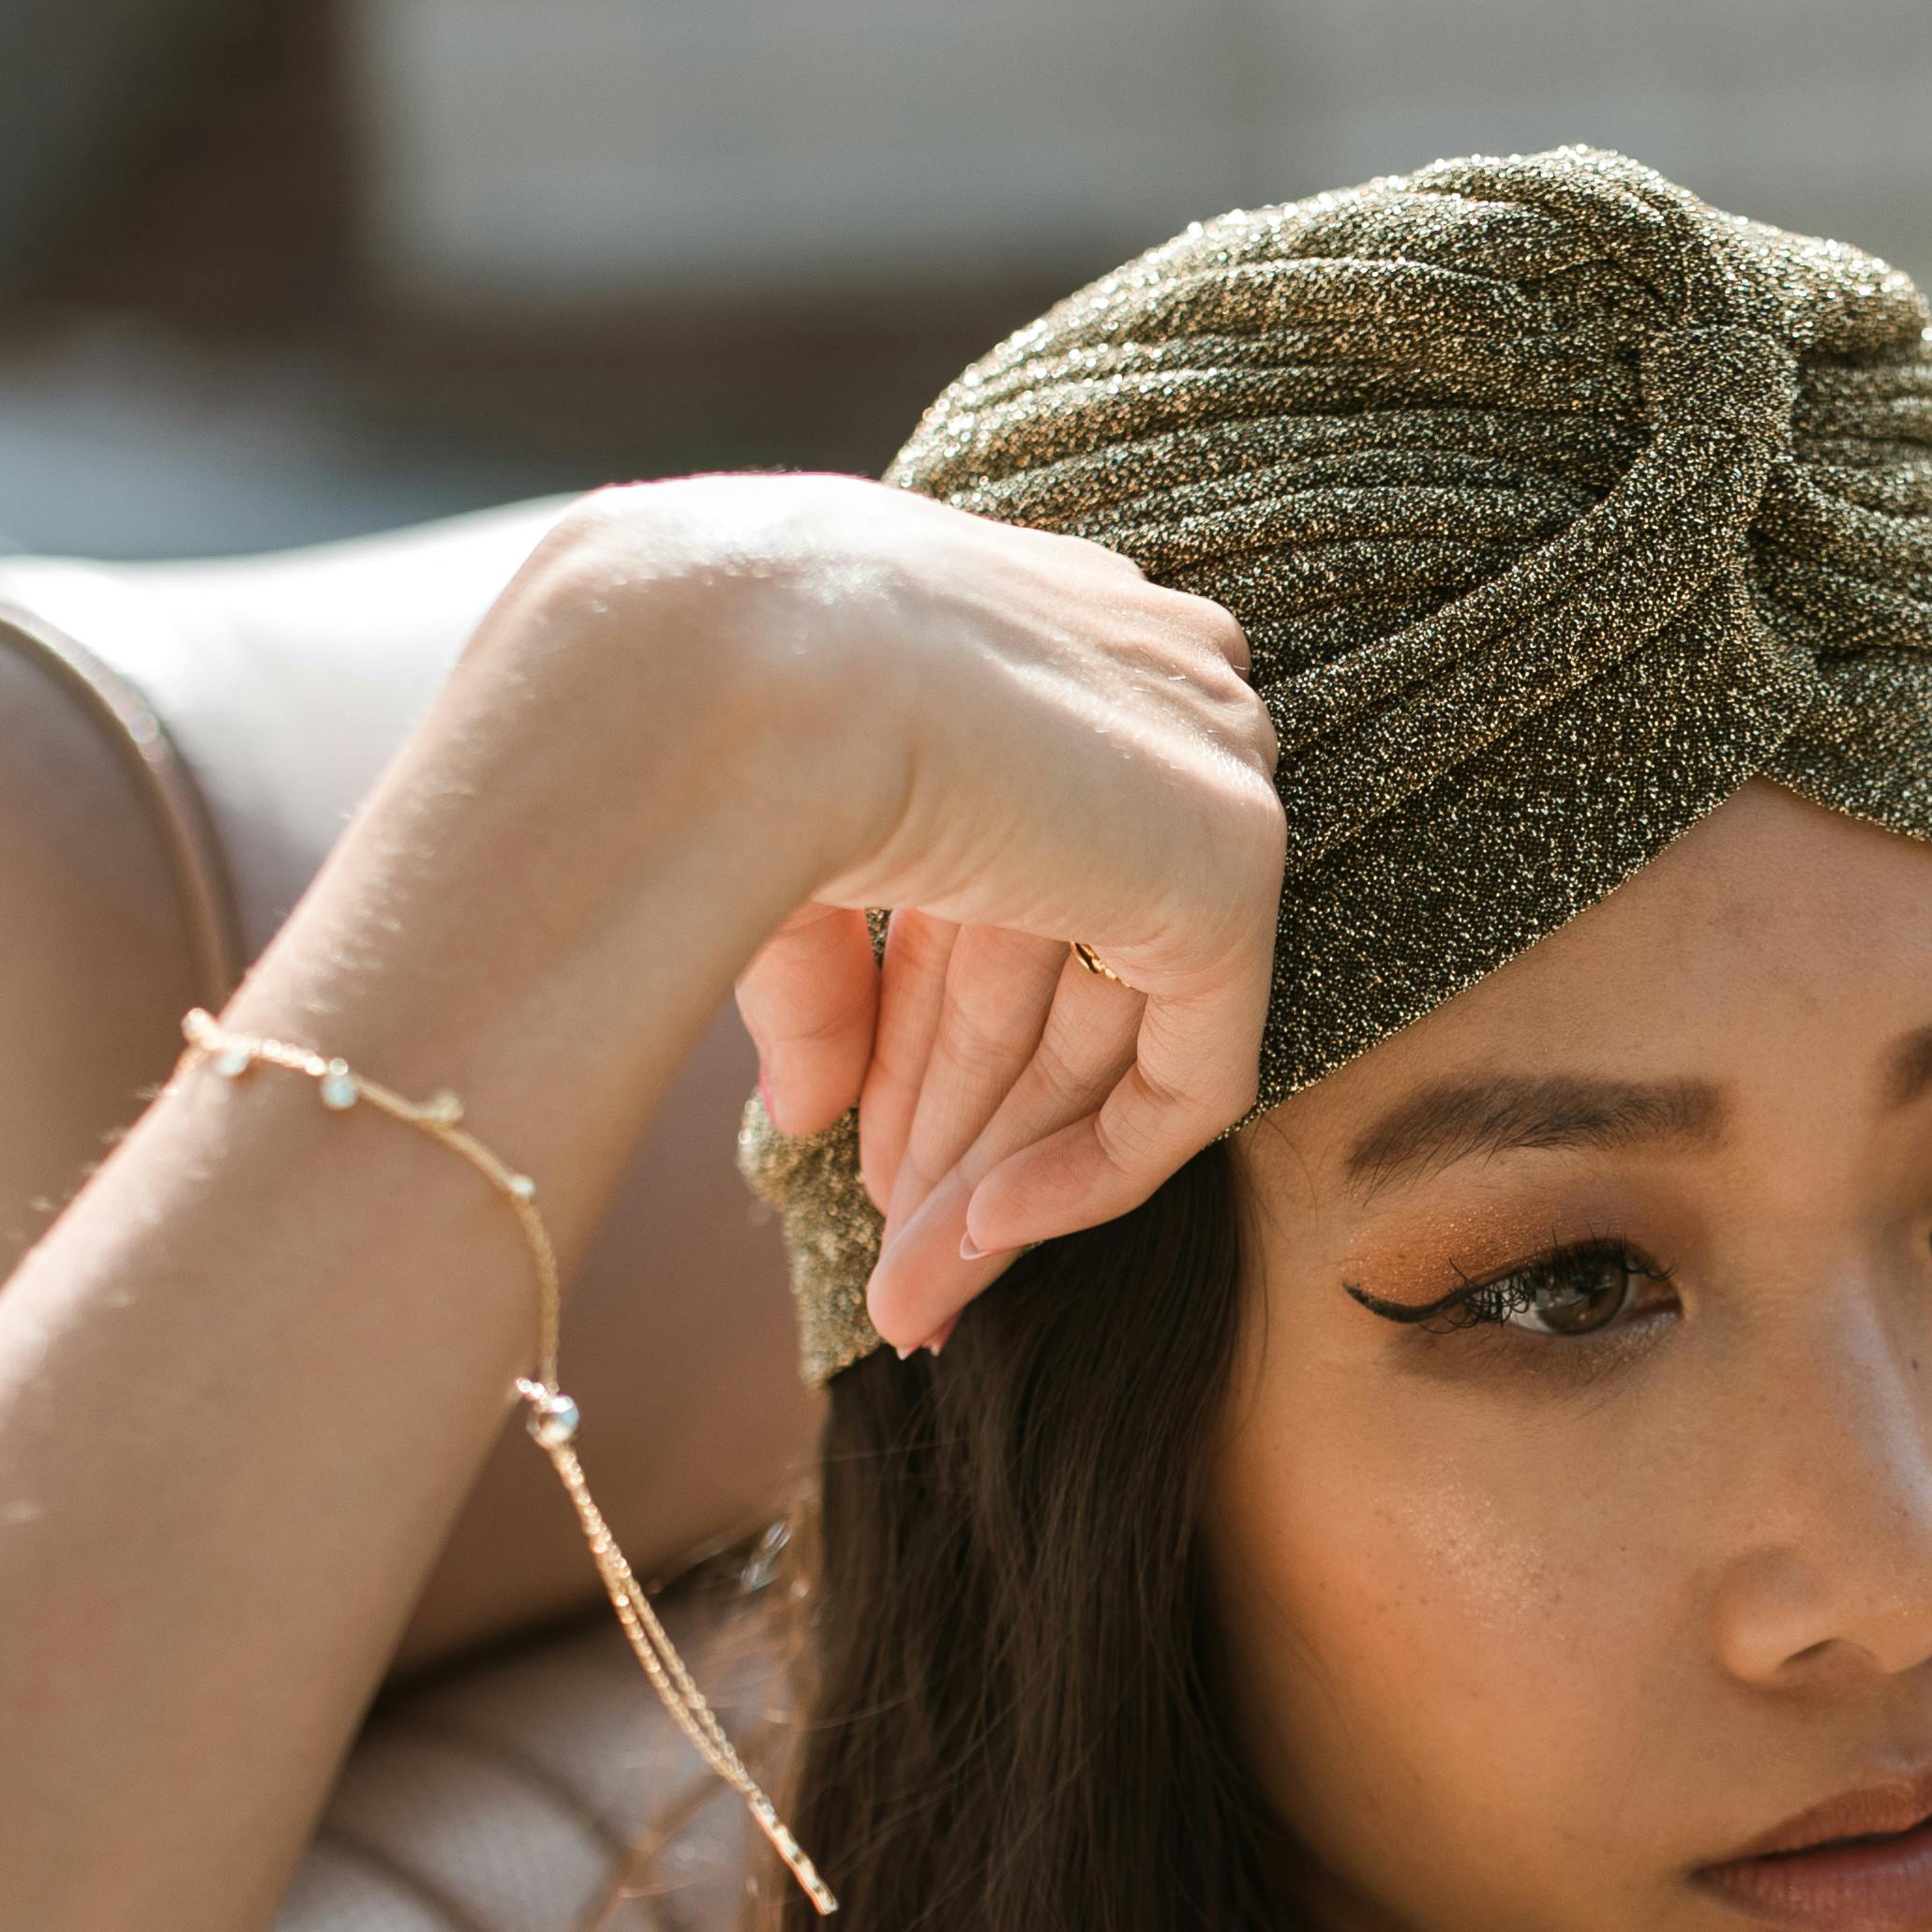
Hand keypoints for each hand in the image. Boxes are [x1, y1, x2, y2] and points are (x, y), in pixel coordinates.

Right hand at [709, 485, 1281, 1350]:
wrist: (725, 671)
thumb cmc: (700, 720)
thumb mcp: (770, 861)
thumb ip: (821, 979)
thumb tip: (814, 1115)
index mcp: (1029, 636)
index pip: (1004, 877)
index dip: (925, 1034)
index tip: (858, 1143)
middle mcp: (1133, 679)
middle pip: (1059, 964)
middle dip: (963, 1125)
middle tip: (890, 1261)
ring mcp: (1200, 758)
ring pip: (1112, 1032)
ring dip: (998, 1175)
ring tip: (907, 1295)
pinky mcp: (1231, 859)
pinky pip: (1191, 1072)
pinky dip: (1091, 1174)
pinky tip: (982, 1239)